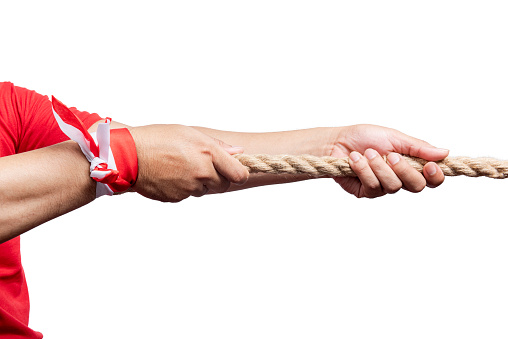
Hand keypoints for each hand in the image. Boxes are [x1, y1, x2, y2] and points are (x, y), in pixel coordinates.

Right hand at [129, 124, 248, 201]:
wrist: (127, 156)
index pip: (239, 174)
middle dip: (218, 178)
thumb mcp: (189, 133)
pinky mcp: (176, 198)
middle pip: (223, 185)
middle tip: (204, 166)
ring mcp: (189, 187)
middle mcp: (201, 172)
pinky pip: (187, 194)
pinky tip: (171, 175)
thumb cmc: (158, 139)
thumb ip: (217, 145)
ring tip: (181, 167)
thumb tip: (237, 152)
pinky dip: (183, 187)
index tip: (236, 171)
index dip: (240, 174)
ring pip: (204, 190)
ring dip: (199, 182)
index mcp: (208, 153)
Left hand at [330, 124, 447, 197]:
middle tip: (391, 155)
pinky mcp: (366, 192)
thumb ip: (418, 147)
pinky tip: (355, 159)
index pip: (431, 178)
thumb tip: (445, 152)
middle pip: (417, 186)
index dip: (435, 176)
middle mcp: (399, 178)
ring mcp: (383, 187)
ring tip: (367, 152)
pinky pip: (373, 187)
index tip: (429, 166)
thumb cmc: (364, 137)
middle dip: (404, 170)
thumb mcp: (394, 137)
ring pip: (393, 186)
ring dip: (379, 167)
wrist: (336, 142)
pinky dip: (364, 170)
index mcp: (410, 164)